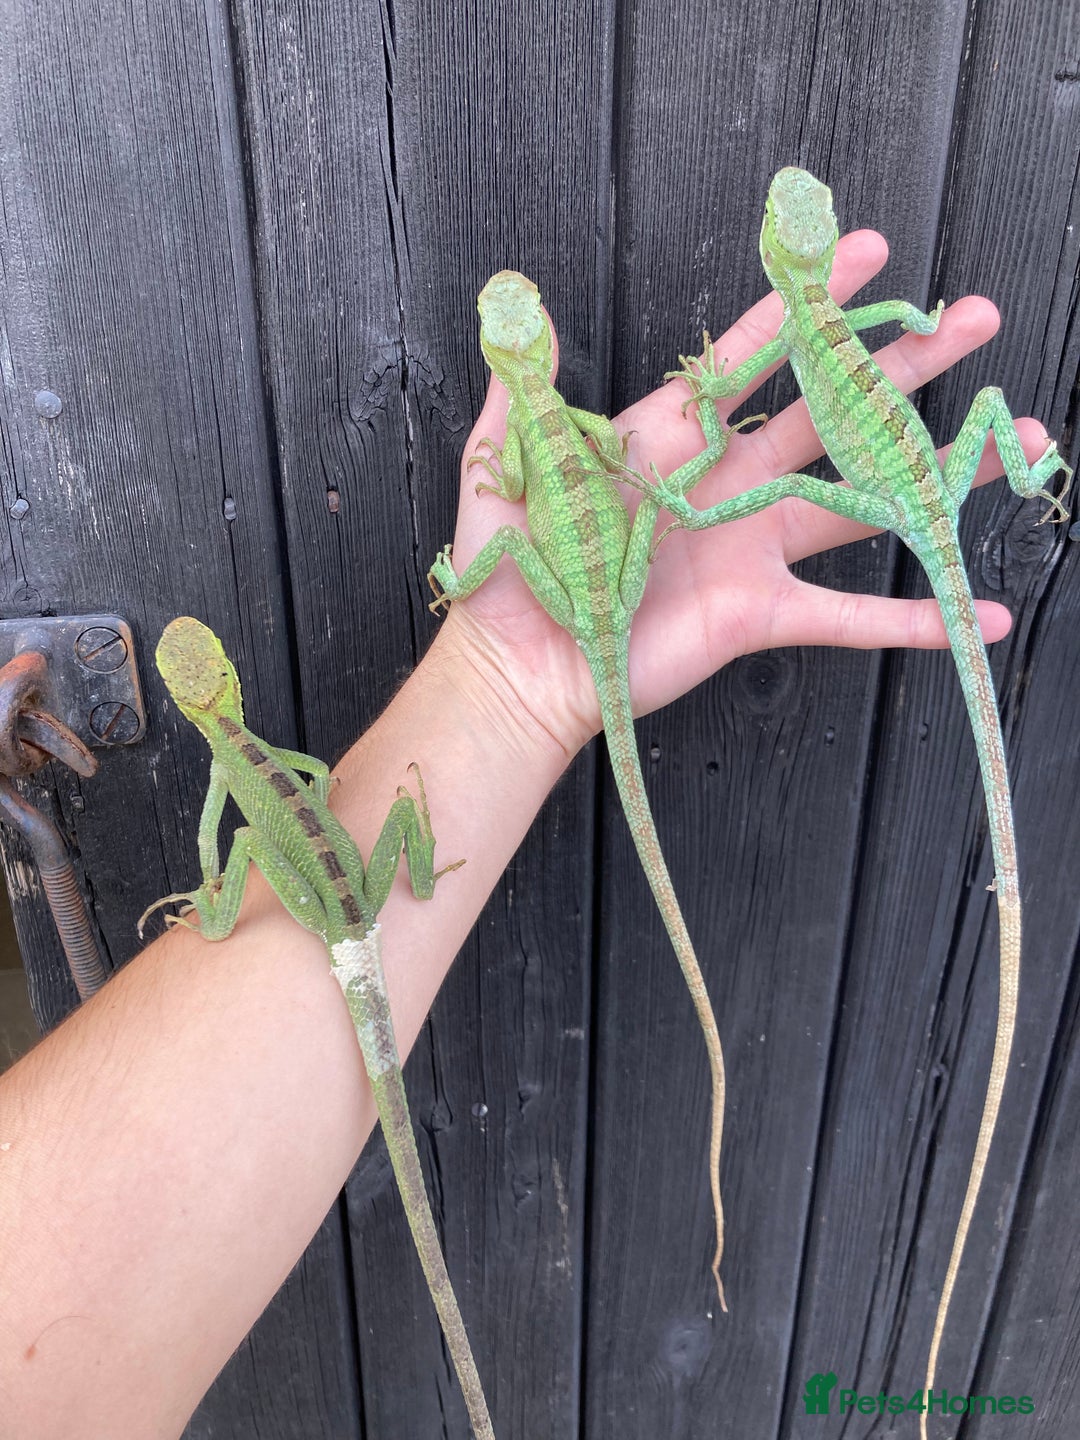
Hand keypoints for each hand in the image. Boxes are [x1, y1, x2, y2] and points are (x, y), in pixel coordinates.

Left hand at [435, 234, 1047, 753]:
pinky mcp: (758, 613)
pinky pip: (847, 616)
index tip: (865, 251)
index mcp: (671, 435)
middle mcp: (726, 483)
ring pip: (861, 500)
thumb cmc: (507, 570)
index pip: (753, 354)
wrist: (517, 666)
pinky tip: (979, 616)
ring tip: (1015, 439)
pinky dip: (911, 620)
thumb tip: (520, 309)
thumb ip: (524, 390)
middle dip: (905, 365)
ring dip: (938, 475)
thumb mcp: (507, 465)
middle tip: (972, 317)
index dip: (809, 302)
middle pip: (832, 413)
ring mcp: (750, 547)